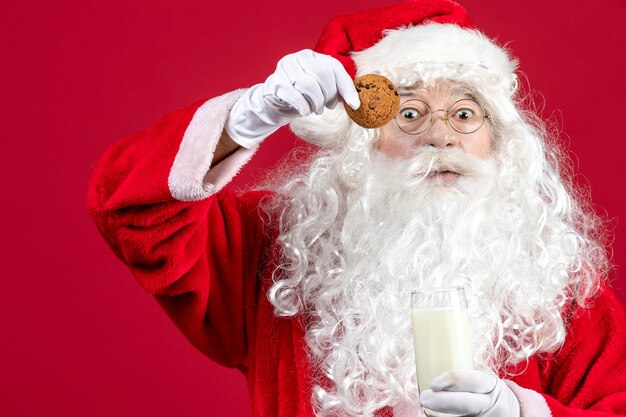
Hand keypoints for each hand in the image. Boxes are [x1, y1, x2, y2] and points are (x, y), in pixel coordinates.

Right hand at [225, 49, 359, 147]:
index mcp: (311, 56)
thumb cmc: (300, 97)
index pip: (334, 66)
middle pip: (322, 73)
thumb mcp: (321, 90)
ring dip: (316, 102)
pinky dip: (303, 107)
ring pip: (308, 85)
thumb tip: (356, 103)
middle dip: (330, 94)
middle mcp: (297, 58)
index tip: (354, 105)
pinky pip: (295, 96)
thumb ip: (336, 90)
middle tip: (329, 107)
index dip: (346, 87)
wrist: (272, 104)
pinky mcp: (275, 84)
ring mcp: (284, 69)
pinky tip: (304, 111)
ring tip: (315, 110)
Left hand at [419, 370, 519, 416]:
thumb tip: (430, 366)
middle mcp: (490, 404)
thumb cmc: (488, 392)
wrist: (512, 412)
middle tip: (423, 398)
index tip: (433, 383)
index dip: (451, 380)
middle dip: (441, 401)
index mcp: (491, 386)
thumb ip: (464, 378)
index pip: (472, 381)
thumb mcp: (484, 382)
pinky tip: (433, 415)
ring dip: (438, 414)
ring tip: (425, 408)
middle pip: (465, 403)